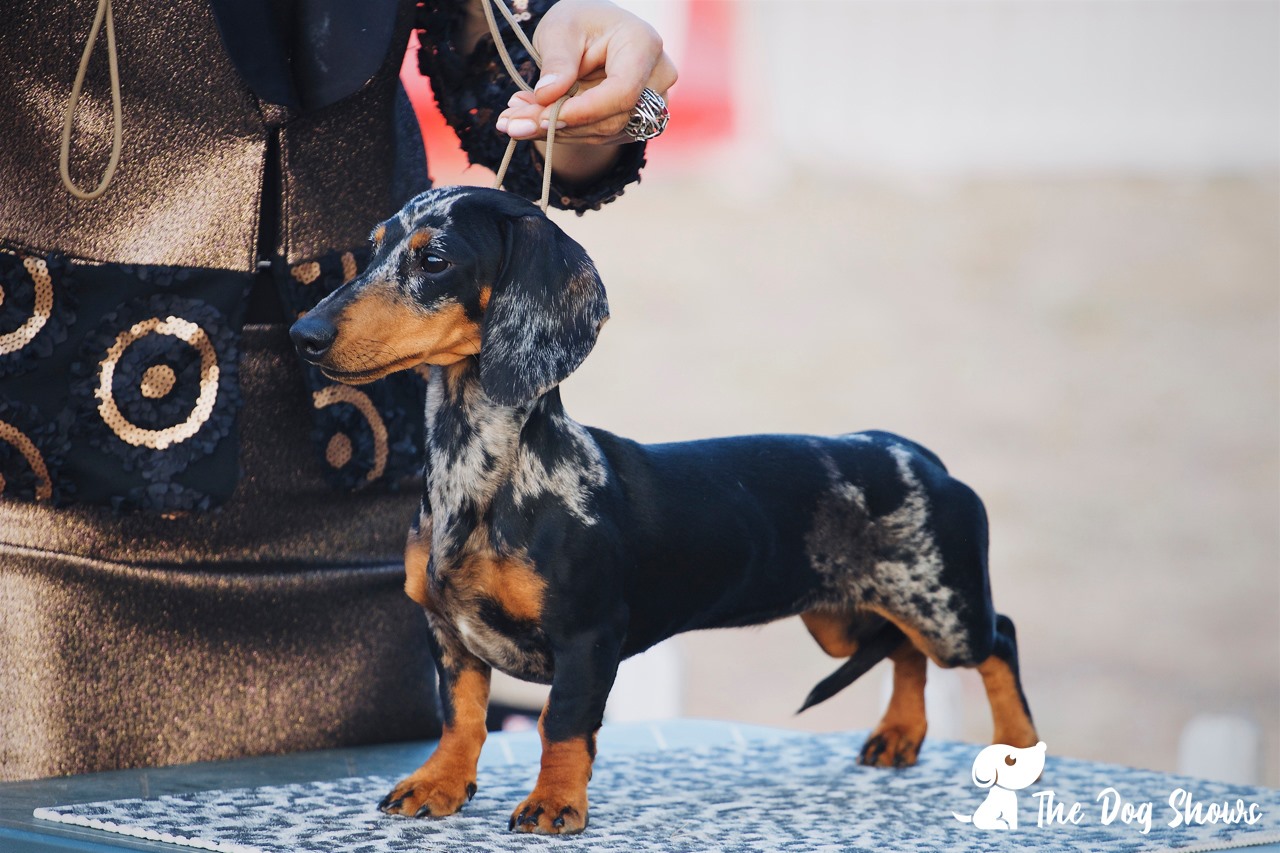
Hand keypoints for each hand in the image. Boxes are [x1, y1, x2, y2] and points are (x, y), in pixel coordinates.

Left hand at [495, 0, 677, 144]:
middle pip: (611, 118)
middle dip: (558, 125)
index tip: (543, 120)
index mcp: (643, 45)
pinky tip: (535, 120)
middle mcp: (657, 77)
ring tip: (514, 120)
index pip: (622, 92)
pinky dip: (565, 133)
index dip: (584, 112)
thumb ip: (557, 62)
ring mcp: (652, 103)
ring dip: (556, 133)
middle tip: (510, 123)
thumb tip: (547, 97)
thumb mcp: (560, 30)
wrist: (593, 35)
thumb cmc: (579, 23)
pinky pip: (601, 137)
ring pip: (604, 133)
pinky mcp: (637, 122)